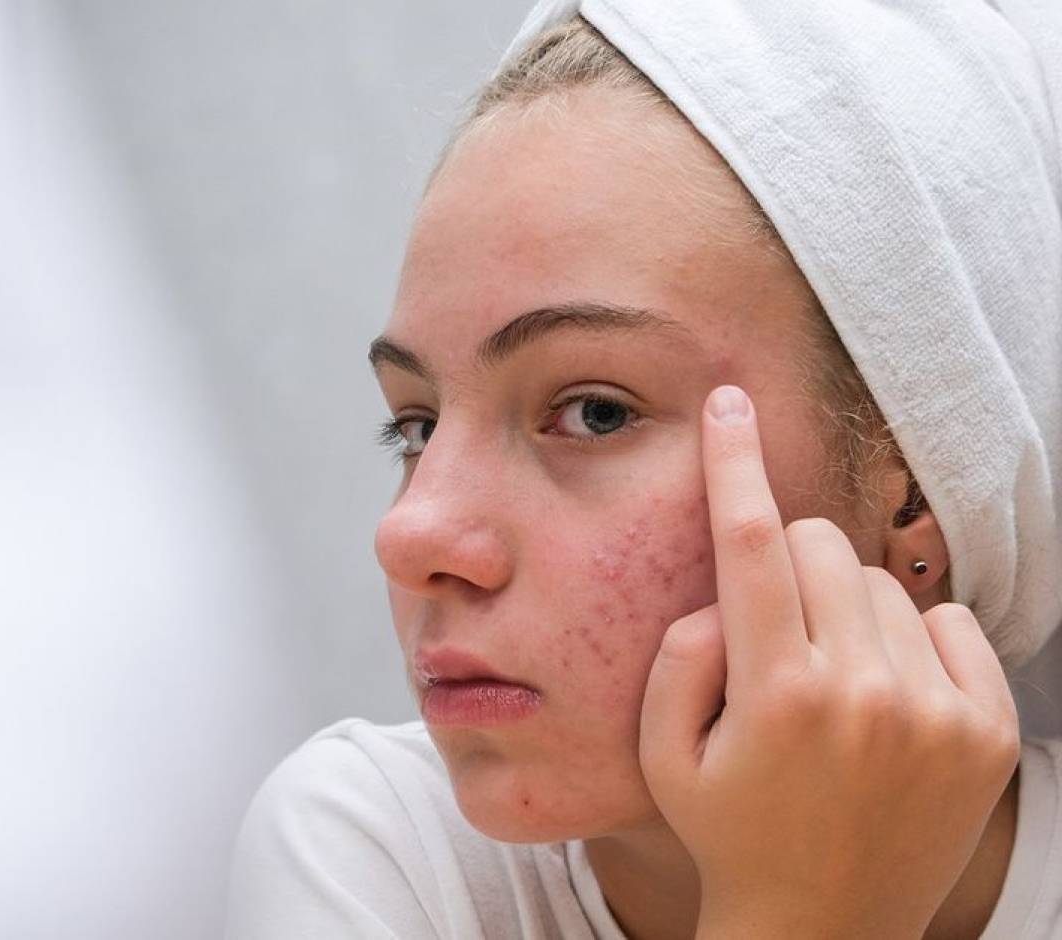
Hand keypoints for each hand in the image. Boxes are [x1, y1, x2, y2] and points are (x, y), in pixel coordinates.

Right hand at [637, 385, 1019, 938]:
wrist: (823, 924)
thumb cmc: (730, 828)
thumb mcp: (663, 752)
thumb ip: (678, 657)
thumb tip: (724, 596)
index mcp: (777, 694)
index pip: (750, 544)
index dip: (735, 463)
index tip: (730, 403)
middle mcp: (865, 694)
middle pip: (817, 547)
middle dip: (782, 567)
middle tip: (772, 635)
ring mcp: (936, 712)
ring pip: (878, 584)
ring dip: (844, 611)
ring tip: (830, 686)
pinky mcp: (987, 730)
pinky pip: (948, 620)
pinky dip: (912, 640)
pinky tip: (885, 696)